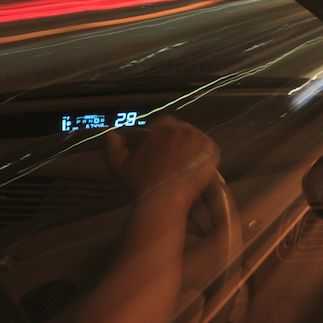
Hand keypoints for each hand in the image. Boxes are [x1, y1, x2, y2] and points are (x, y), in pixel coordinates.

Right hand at [103, 117, 217, 208]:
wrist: (163, 200)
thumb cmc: (141, 185)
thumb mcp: (119, 166)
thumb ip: (112, 147)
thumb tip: (111, 134)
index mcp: (161, 128)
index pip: (166, 123)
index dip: (165, 136)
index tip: (164, 148)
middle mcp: (181, 130)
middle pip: (183, 130)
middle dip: (179, 142)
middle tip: (175, 160)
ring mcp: (198, 140)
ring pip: (197, 139)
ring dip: (193, 148)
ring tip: (185, 166)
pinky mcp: (211, 151)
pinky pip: (210, 149)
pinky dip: (205, 157)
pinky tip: (196, 168)